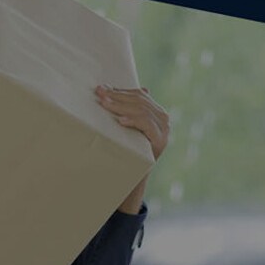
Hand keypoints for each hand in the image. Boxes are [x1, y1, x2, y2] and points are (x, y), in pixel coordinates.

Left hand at [97, 85, 170, 213]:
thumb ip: (126, 110)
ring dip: (120, 106)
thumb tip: (109, 89)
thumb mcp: (128, 127)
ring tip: (105, 105)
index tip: (102, 88)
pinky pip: (146, 125)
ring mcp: (165, 130)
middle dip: (117, 96)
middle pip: (139, 101)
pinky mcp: (161, 141)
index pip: (139, 96)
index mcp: (157, 112)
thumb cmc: (129, 149)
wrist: (136, 175)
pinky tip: (120, 120)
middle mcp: (164, 119)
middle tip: (100, 94)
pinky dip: (133, 121)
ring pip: (141, 111)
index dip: (120, 91)